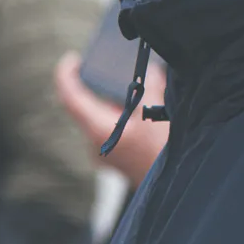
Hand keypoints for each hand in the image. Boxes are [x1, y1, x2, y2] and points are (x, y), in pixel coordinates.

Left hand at [54, 51, 167, 187]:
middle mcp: (96, 143)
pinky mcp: (117, 157)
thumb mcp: (159, 111)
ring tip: (132, 84)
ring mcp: (105, 153)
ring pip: (101, 118)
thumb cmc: (163, 153)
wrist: (178, 184)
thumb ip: (151, 85)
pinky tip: (141, 107)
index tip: (72, 59)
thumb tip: (149, 70)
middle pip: (86, 106)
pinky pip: (112, 128)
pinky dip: (122, 114)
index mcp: (99, 130)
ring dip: (113, 100)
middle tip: (110, 66)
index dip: (66, 75)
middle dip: (98, 84)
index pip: (70, 98)